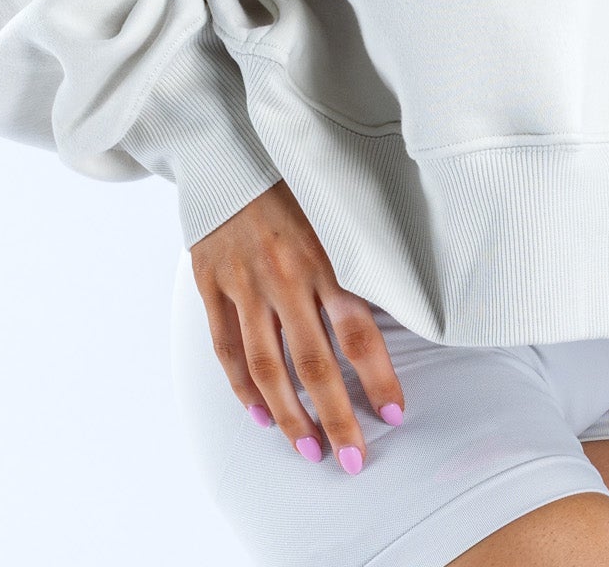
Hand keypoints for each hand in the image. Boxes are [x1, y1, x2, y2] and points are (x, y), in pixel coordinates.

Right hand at [188, 178, 406, 474]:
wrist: (227, 148)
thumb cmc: (294, 183)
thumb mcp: (335, 213)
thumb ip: (357, 261)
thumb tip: (397, 310)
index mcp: (325, 258)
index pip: (359, 332)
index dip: (378, 378)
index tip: (394, 416)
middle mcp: (286, 276)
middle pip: (314, 364)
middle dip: (336, 417)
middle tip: (353, 459)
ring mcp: (244, 284)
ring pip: (267, 367)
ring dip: (289, 416)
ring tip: (309, 450)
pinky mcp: (211, 285)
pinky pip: (226, 348)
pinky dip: (243, 388)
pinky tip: (260, 416)